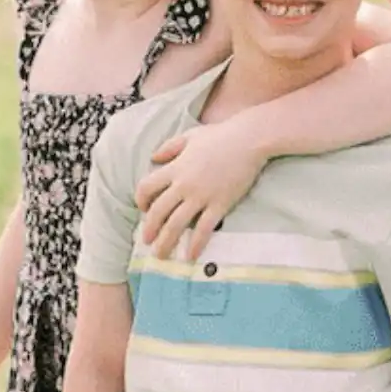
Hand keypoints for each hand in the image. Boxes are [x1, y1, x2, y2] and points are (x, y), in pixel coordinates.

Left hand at [136, 123, 264, 260]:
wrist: (249, 139)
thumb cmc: (221, 135)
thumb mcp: (190, 136)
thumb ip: (170, 147)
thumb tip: (153, 157)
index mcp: (175, 167)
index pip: (147, 187)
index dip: (141, 200)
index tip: (143, 209)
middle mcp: (184, 184)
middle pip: (158, 212)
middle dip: (149, 229)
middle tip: (147, 241)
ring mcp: (201, 196)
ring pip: (176, 224)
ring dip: (166, 242)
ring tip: (161, 255)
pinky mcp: (220, 204)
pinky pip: (204, 229)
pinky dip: (196, 244)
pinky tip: (191, 256)